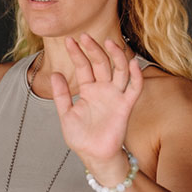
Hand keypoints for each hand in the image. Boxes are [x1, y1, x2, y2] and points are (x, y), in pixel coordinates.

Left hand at [50, 34, 142, 170]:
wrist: (94, 156)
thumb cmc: (81, 137)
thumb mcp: (65, 114)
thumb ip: (61, 94)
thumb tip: (55, 73)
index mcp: (88, 89)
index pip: (83, 66)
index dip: (77, 53)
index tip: (69, 40)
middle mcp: (103, 89)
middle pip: (101, 63)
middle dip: (93, 49)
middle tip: (84, 36)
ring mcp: (115, 96)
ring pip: (119, 70)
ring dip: (116, 56)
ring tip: (109, 42)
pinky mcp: (126, 106)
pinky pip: (134, 89)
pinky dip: (135, 76)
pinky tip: (132, 62)